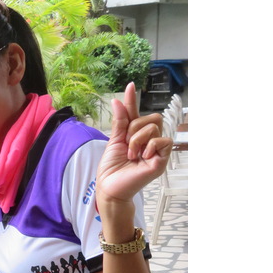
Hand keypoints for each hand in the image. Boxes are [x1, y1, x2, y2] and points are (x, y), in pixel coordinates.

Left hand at [96, 82, 172, 205]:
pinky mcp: (162, 160)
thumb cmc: (112, 169)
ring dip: (137, 139)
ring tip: (131, 155)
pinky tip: (142, 157)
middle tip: (127, 144)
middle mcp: (148, 141)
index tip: (130, 85)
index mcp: (135, 135)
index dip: (132, 100)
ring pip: (153, 126)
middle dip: (134, 127)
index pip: (136, 114)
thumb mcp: (114, 141)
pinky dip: (149, 146)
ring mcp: (156, 150)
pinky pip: (162, 140)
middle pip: (150, 117)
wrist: (110, 187)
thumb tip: (117, 101)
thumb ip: (120, 122)